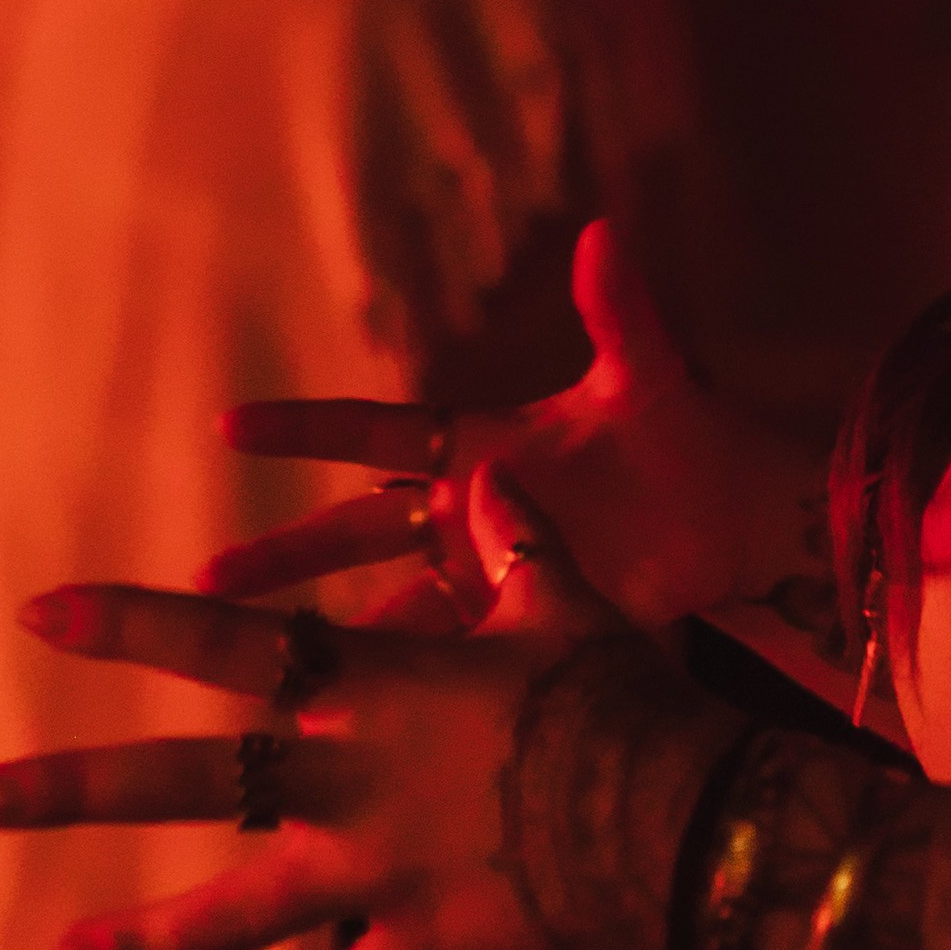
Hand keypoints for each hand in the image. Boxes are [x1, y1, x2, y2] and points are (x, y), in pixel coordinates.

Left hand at [0, 539, 605, 949]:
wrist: (677, 818)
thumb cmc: (622, 693)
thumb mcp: (569, 601)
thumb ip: (517, 546)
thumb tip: (494, 483)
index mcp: (372, 685)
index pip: (226, 645)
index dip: (130, 623)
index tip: (39, 612)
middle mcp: (349, 780)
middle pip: (191, 780)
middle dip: (81, 787)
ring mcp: (377, 873)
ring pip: (240, 911)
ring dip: (149, 938)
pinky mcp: (424, 947)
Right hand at [207, 221, 820, 632]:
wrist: (742, 529)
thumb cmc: (690, 441)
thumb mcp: (646, 375)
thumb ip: (617, 310)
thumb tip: (602, 232)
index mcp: (481, 444)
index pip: (375, 432)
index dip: (306, 430)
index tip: (228, 425)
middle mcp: (468, 511)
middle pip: (355, 533)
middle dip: (285, 554)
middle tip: (209, 578)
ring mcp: (488, 576)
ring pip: (385, 607)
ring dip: (325, 634)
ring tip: (251, 662)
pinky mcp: (517, 631)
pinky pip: (445, 661)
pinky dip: (398, 687)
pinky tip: (343, 717)